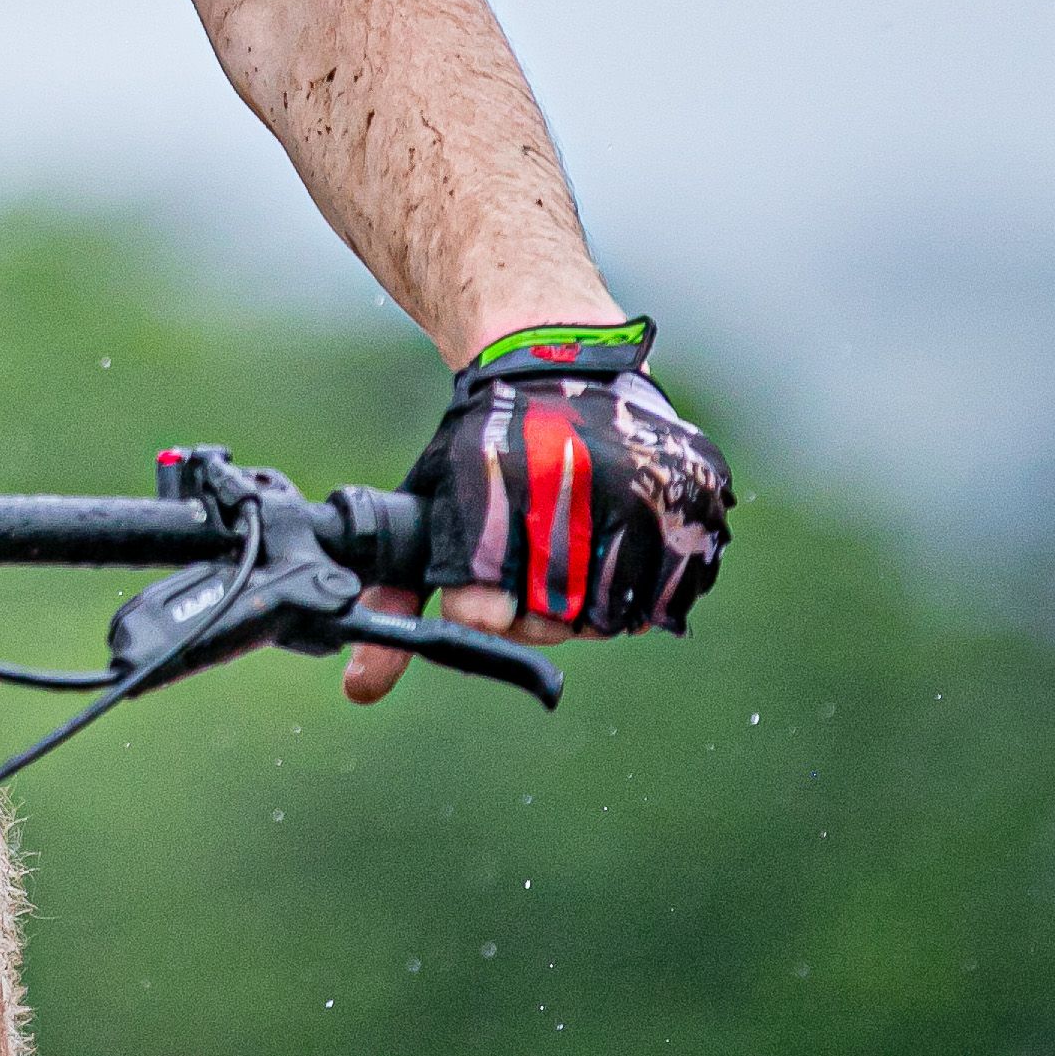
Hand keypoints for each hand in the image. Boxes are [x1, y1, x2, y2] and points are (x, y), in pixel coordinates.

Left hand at [342, 320, 728, 702]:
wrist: (559, 364)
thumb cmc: (483, 448)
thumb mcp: (429, 509)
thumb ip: (395, 599)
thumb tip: (361, 691)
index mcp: (497, 493)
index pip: (488, 614)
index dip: (487, 613)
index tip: (488, 590)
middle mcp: (576, 492)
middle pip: (558, 625)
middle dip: (540, 614)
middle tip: (534, 568)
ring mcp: (643, 495)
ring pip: (619, 614)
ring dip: (595, 601)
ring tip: (574, 550)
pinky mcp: (693, 497)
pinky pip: (673, 587)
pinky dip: (647, 582)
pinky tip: (619, 542)